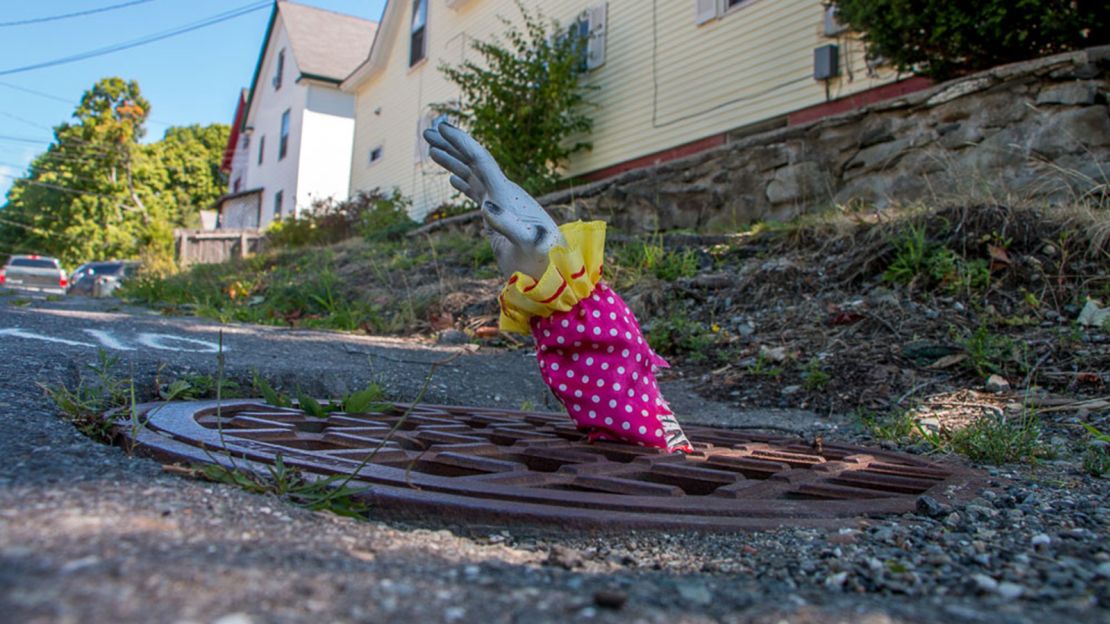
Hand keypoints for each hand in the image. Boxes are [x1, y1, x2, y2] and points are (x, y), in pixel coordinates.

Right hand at [423, 122, 563, 278]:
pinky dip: (463, 183)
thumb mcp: (529, 244)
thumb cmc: (544, 259)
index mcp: (508, 194)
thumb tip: (486, 206)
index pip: (482, 161)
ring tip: (431, 149)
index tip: (443, 128)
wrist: (554, 271)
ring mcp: (501, 204)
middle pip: (474, 161)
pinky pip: (477, 193)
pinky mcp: (499, 217)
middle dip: (452, 146)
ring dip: (453, 161)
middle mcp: (504, 193)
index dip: (462, 143)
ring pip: (473, 175)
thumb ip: (510, 226)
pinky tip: (452, 179)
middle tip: (428, 132)